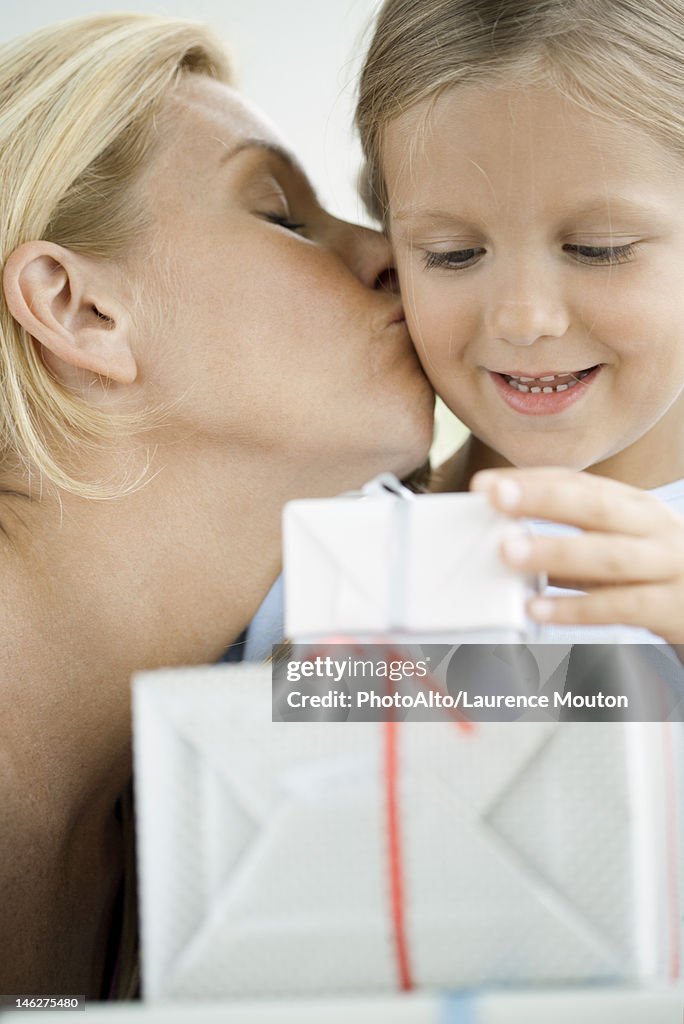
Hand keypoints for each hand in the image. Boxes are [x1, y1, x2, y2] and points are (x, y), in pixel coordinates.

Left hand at [471, 467, 683, 645]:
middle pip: (595, 506)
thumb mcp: (619, 548)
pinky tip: (540, 609)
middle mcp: (652, 528)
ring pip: (608, 555)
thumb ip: (569, 547)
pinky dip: (577, 608)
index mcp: (634, 506)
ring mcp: (666, 566)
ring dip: (555, 551)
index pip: (578, 483)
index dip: (531, 481)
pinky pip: (621, 606)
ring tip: (508, 553)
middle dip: (542, 500)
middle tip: (496, 499)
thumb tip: (505, 543)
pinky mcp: (672, 607)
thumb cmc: (657, 573)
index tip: (485, 485)